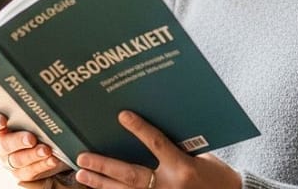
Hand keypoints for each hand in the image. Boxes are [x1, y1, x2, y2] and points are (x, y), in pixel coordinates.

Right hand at [0, 112, 70, 181]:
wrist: (49, 149)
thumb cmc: (38, 128)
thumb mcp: (34, 119)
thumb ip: (32, 112)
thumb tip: (44, 99)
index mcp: (0, 129)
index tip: (2, 121)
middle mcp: (1, 146)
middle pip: (4, 145)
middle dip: (18, 141)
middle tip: (31, 138)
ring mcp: (10, 162)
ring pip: (17, 160)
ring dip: (33, 155)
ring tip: (46, 150)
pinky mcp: (22, 174)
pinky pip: (30, 171)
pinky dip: (42, 165)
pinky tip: (52, 160)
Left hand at [74, 111, 240, 188]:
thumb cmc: (216, 175)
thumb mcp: (200, 157)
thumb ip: (176, 147)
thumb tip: (148, 131)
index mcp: (183, 167)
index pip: (158, 144)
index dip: (140, 129)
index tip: (123, 115)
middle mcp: (170, 187)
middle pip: (131, 175)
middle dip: (105, 166)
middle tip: (83, 157)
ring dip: (101, 183)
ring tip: (82, 174)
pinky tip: (98, 188)